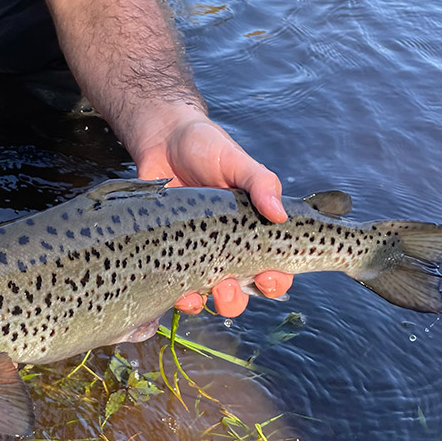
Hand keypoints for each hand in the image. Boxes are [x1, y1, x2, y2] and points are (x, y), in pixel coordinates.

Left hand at [136, 113, 292, 315]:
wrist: (162, 139)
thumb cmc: (205, 147)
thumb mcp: (236, 160)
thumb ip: (260, 183)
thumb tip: (280, 214)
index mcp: (251, 227)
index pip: (273, 264)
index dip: (276, 278)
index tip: (270, 275)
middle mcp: (227, 246)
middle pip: (243, 289)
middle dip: (241, 297)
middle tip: (233, 286)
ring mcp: (197, 252)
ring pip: (211, 295)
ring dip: (214, 301)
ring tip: (211, 290)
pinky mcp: (169, 253)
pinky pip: (178, 288)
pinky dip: (181, 297)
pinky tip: (181, 293)